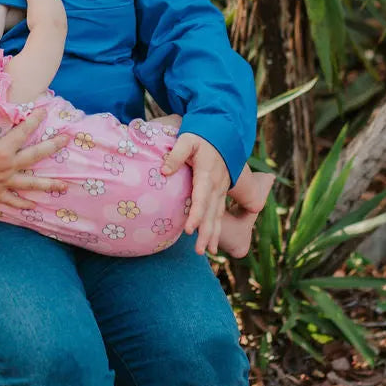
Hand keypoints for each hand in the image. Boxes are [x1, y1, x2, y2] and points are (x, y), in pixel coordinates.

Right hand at [0, 87, 65, 206]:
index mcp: (2, 148)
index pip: (24, 131)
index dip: (35, 120)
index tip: (45, 112)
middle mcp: (6, 166)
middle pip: (35, 156)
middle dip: (53, 147)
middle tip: (67, 140)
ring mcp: (2, 181)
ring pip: (30, 183)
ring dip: (48, 185)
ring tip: (65, 186)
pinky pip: (11, 200)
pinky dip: (21, 204)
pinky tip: (33, 206)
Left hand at [161, 131, 228, 254]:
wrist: (222, 134)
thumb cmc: (200, 137)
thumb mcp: (187, 140)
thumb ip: (176, 155)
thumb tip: (163, 171)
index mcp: (207, 174)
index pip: (202, 198)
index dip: (196, 215)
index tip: (189, 230)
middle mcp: (217, 185)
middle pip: (212, 213)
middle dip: (206, 233)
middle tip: (199, 251)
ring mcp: (221, 190)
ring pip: (217, 216)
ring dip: (214, 235)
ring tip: (208, 252)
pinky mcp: (221, 193)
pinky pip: (219, 214)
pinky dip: (217, 229)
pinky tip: (212, 244)